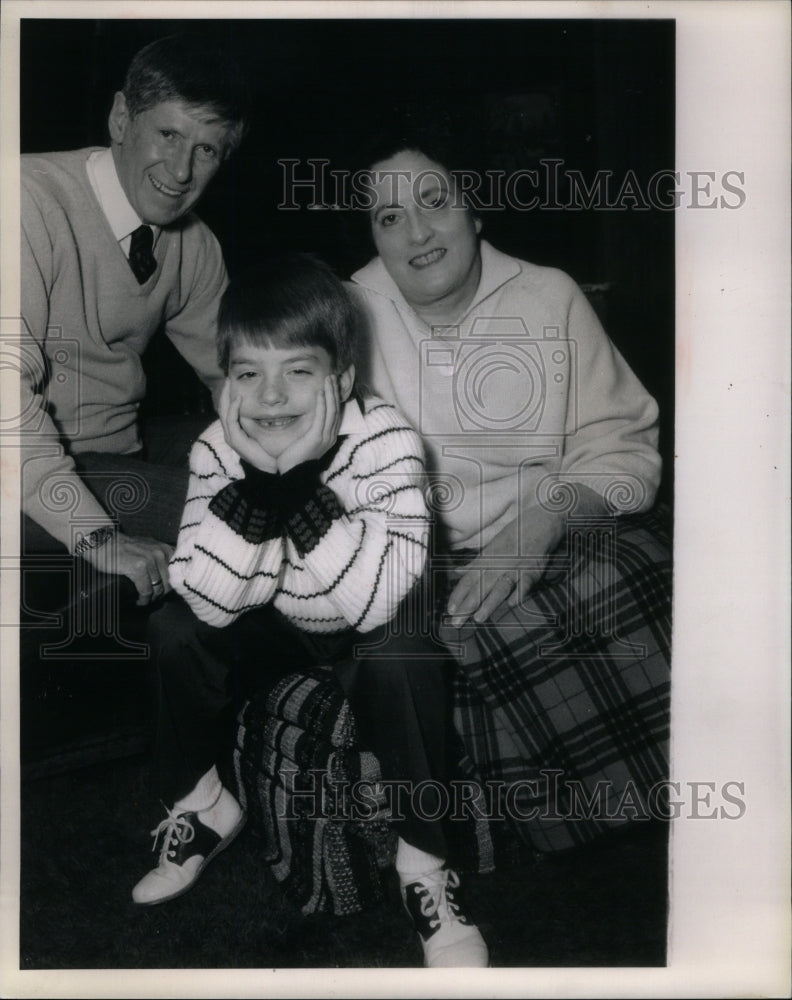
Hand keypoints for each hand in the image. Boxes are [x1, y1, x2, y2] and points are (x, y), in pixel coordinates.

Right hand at [81, 532, 173, 606]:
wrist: (102, 542)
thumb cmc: (123, 547)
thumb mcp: (147, 547)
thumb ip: (159, 557)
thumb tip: (169, 575)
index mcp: (165, 549)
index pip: (176, 573)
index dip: (170, 585)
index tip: (163, 592)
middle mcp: (160, 553)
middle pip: (169, 583)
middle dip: (161, 594)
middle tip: (152, 599)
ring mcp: (150, 560)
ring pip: (158, 589)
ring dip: (151, 599)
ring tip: (144, 600)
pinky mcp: (139, 568)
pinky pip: (146, 591)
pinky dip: (142, 599)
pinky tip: (138, 601)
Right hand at [218, 380, 277, 472]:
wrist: (273, 467)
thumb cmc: (273, 450)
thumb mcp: (269, 430)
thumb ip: (267, 418)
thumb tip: (273, 404)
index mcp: (237, 429)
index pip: (229, 409)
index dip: (230, 395)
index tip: (234, 381)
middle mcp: (231, 432)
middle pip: (223, 408)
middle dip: (225, 392)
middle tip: (229, 377)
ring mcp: (231, 436)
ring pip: (224, 412)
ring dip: (226, 396)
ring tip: (229, 383)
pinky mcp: (235, 440)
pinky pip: (231, 420)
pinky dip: (233, 408)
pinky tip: (238, 398)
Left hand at [277, 375, 340, 473]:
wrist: (293, 476)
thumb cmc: (295, 460)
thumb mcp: (305, 442)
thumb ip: (309, 430)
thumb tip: (306, 419)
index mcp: (328, 437)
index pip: (335, 414)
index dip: (335, 398)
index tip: (332, 385)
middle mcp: (330, 436)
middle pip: (336, 409)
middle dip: (334, 391)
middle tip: (332, 377)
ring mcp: (325, 437)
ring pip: (331, 410)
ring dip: (330, 393)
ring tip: (328, 379)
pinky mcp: (316, 437)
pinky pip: (321, 416)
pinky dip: (322, 403)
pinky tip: (320, 392)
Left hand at [446, 507, 565, 624]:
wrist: (539, 521)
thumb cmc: (514, 534)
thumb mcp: (490, 547)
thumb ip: (474, 564)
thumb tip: (457, 572)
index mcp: (486, 559)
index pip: (468, 580)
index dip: (458, 595)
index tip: (449, 610)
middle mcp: (498, 564)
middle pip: (479, 587)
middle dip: (467, 605)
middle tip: (456, 622)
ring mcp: (515, 568)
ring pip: (500, 587)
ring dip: (489, 603)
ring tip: (478, 618)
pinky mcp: (532, 570)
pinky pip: (524, 584)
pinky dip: (519, 593)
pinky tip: (512, 604)